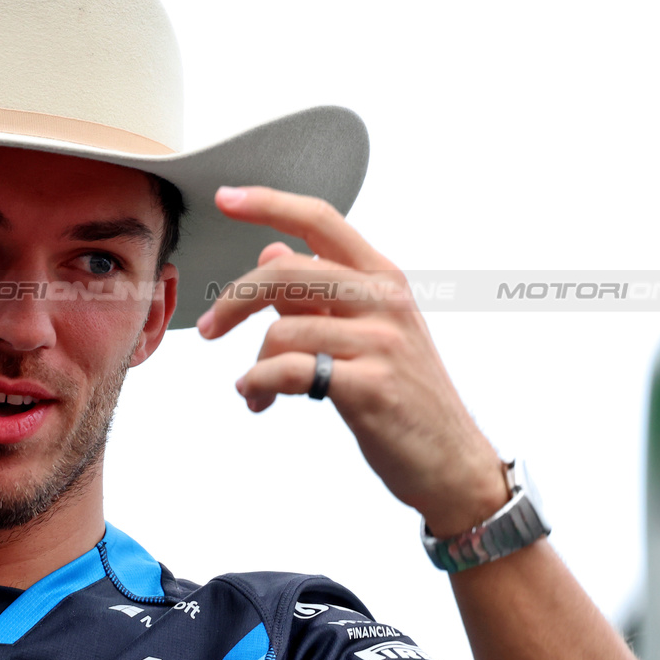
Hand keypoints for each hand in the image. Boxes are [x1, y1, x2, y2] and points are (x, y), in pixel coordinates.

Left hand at [195, 186, 508, 535]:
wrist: (450, 462)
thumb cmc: (405, 396)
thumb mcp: (369, 332)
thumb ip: (318, 294)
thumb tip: (269, 251)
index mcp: (383, 277)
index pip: (320, 220)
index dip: (269, 203)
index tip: (226, 197)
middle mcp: (385, 300)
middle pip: (286, 271)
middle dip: (234, 299)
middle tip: (209, 327)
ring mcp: (381, 342)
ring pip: (283, 330)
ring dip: (253, 364)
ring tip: (254, 389)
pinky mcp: (371, 386)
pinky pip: (290, 371)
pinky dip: (259, 385)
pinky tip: (258, 399)